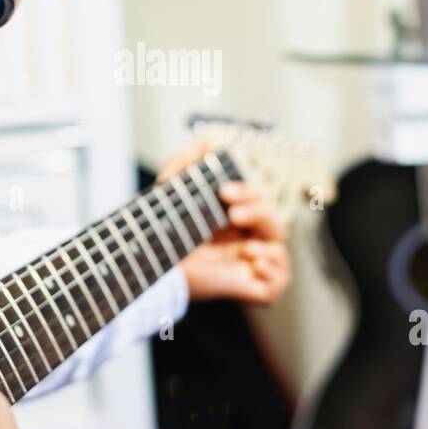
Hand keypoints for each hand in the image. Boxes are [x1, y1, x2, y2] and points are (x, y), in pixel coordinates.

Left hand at [159, 145, 290, 304]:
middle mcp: (243, 242)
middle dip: (259, 212)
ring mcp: (246, 266)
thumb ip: (184, 162)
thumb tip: (203, 139)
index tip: (223, 191)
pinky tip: (253, 263)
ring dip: (270, 244)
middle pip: (273, 223)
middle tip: (232, 214)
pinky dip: (274, 272)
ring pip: (280, 251)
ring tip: (246, 248)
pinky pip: (278, 284)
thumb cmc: (159, 232)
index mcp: (233, 219)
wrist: (147, 266)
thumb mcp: (170, 192)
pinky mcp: (247, 289)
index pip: (257, 201)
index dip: (248, 192)